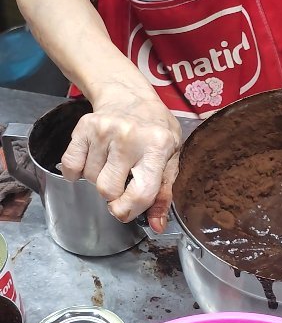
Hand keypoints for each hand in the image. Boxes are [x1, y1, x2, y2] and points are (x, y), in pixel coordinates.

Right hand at [59, 87, 181, 231]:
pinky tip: (93, 159)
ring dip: (98, 178)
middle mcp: (130, 137)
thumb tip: (156, 226)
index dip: (130, 211)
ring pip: (89, 179)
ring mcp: (104, 130)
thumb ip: (163, 193)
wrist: (129, 96)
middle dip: (113, 193)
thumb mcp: (170, 157)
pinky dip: (77, 170)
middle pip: (108, 190)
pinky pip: (70, 166)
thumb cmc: (153, 129)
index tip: (126, 210)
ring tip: (112, 161)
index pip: (140, 193)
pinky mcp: (83, 127)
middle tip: (122, 178)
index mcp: (157, 146)